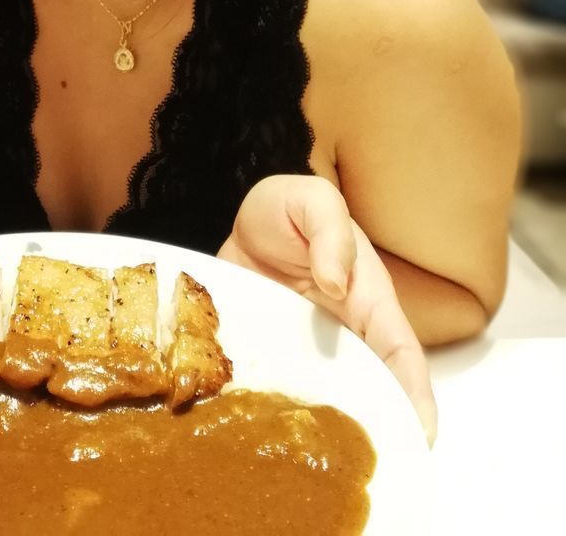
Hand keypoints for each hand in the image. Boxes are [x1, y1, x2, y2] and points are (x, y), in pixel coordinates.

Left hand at [217, 175, 437, 444]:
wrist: (239, 220)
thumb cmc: (287, 209)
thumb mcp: (310, 199)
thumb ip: (329, 228)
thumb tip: (336, 281)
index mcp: (365, 295)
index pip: (399, 348)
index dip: (414, 389)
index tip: (421, 430)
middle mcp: (343, 329)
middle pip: (371, 384)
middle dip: (380, 422)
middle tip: (373, 459)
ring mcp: (308, 346)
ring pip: (330, 394)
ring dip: (333, 424)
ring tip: (329, 460)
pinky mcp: (275, 353)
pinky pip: (285, 386)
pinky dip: (286, 411)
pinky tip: (274, 438)